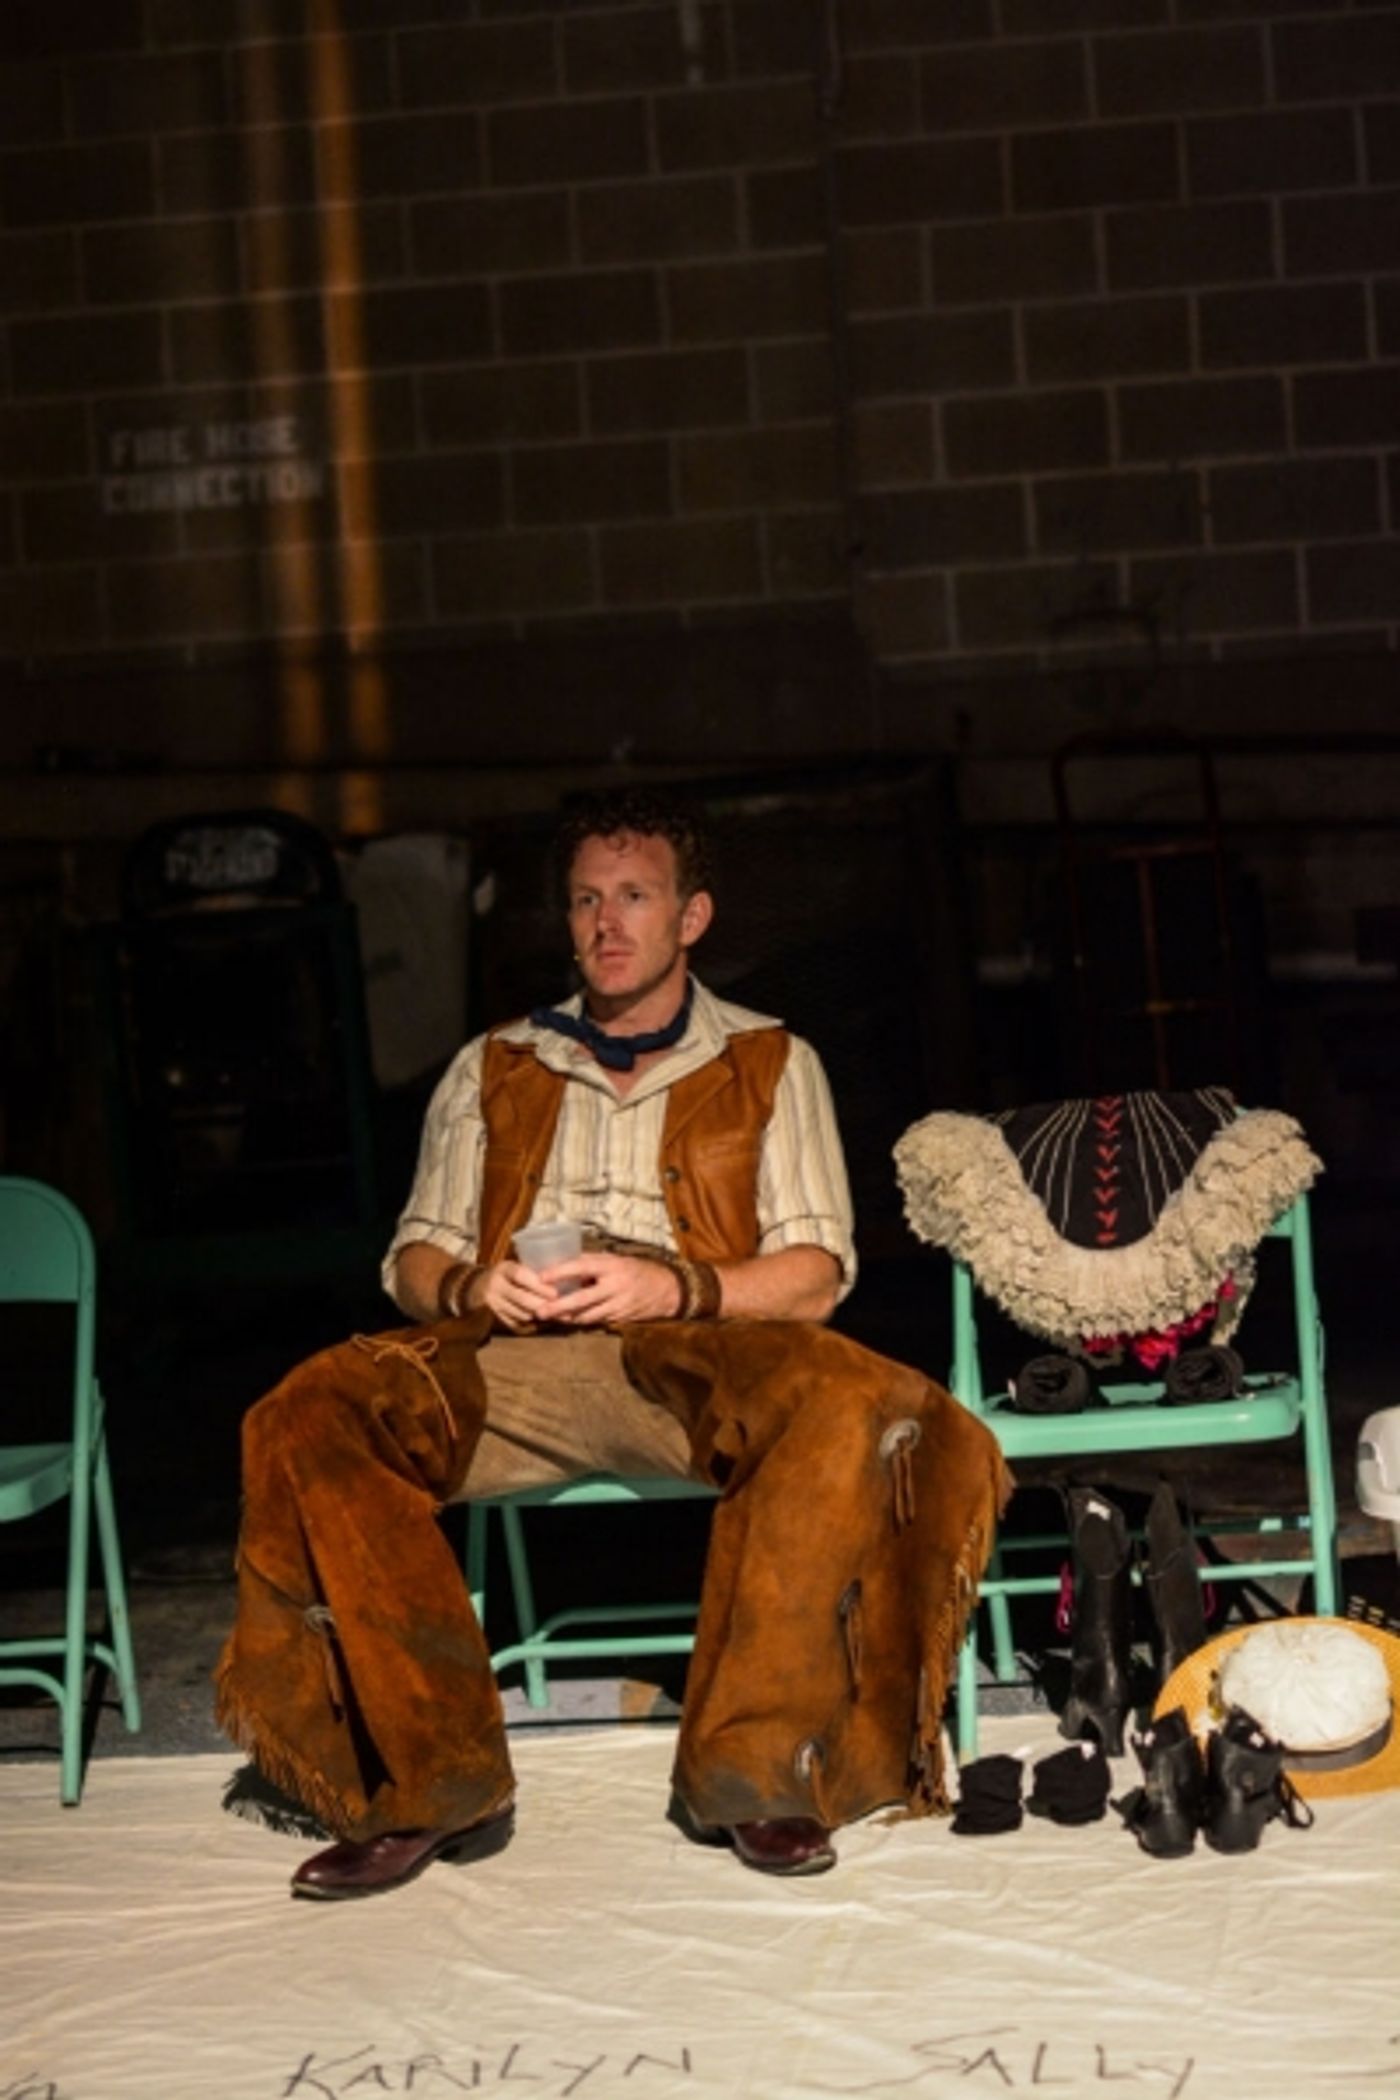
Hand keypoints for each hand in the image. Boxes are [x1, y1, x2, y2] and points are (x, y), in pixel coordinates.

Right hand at [475, 1258, 570, 1332]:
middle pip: (521, 1298)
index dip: (539, 1285)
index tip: (556, 1292)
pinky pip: (516, 1322)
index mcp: (503, 1269)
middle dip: (542, 1304)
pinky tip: (543, 1320)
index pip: (520, 1275)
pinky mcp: (495, 1316)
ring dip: (539, 1315)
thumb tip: (561, 1278)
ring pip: (520, 1313)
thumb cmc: (506, 1274)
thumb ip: (531, 1272)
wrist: (477, 1286)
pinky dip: (531, 1323)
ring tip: (556, 1315)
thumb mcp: (514, 1266)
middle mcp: (495, 1286)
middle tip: (561, 1307)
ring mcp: (493, 1303)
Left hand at [543, 1251, 683, 1327]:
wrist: (667, 1289)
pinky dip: (582, 1321)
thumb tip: (563, 1262)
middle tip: (539, 1311)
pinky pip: (596, 1321)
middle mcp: (615, 1286)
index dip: (560, 1273)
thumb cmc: (636, 1270)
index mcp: (612, 1266)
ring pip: (587, 1315)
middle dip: (558, 1307)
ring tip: (550, 1317)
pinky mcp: (621, 1319)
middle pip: (581, 1299)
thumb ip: (592, 1262)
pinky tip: (569, 1320)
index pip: (581, 1267)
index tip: (541, 1277)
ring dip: (567, 1318)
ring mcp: (618, 1305)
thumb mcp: (616, 1259)